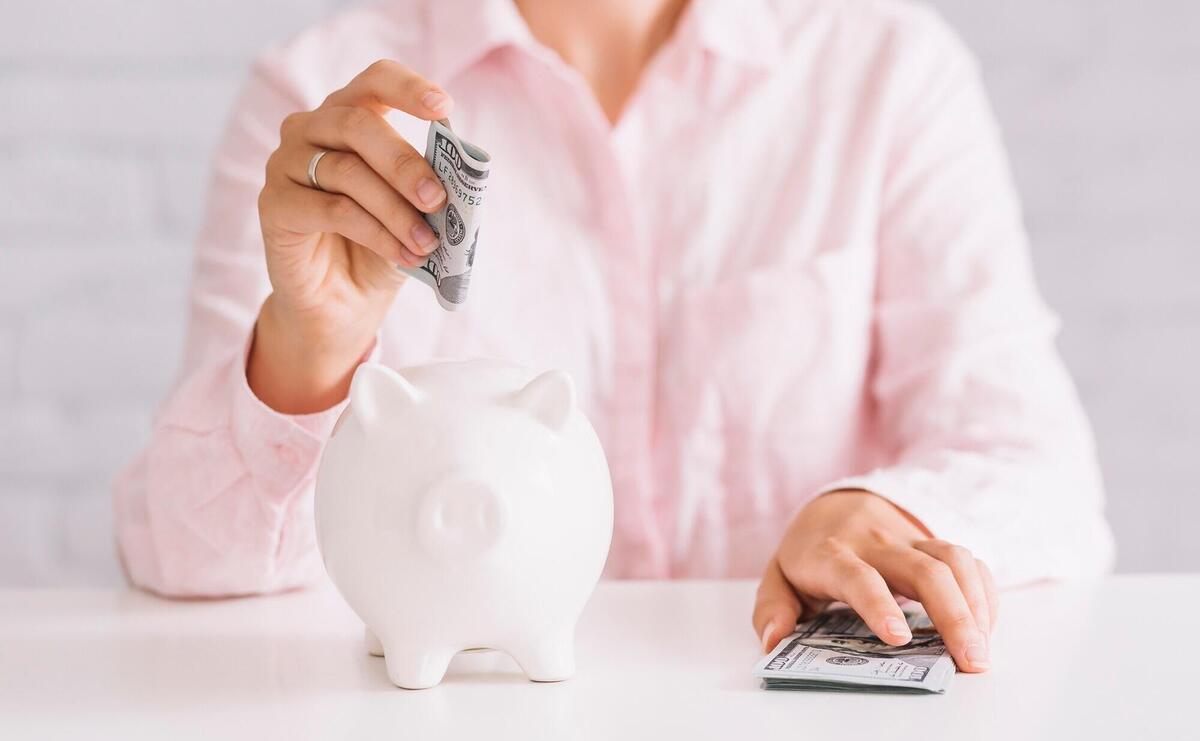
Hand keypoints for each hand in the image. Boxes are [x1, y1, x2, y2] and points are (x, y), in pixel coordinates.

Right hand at [249, 60, 452, 413]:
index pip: (375, 81)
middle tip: (438, 199)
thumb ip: (430, 186)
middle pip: (357, 123)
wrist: (343, 304)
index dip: (408, 88)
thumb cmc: (382, 247)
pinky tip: (402, 255)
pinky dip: (375, 232)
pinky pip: (331, 209)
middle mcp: (310, 130)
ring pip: (346, 171)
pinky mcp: (273, 205)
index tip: (444, 109)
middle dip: (405, 163)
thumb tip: (462, 176)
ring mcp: (284, 164)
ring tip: (426, 243)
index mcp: (349, 118)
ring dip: (395, 210)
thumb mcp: (415, 213)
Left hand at [753, 490, 997, 671]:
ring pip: (953, 560)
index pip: (858, 576)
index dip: (878, 605)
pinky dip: (984, 593)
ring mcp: (909, 539)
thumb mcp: (778, 577)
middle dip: (952, 616)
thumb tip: (776, 640)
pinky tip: (985, 627)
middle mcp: (876, 543)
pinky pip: (969, 561)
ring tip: (981, 650)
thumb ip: (772, 608)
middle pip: (924, 570)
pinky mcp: (933, 542)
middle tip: (969, 661)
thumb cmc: (810, 552)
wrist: (836, 504)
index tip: (898, 638)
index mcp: (832, 554)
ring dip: (975, 605)